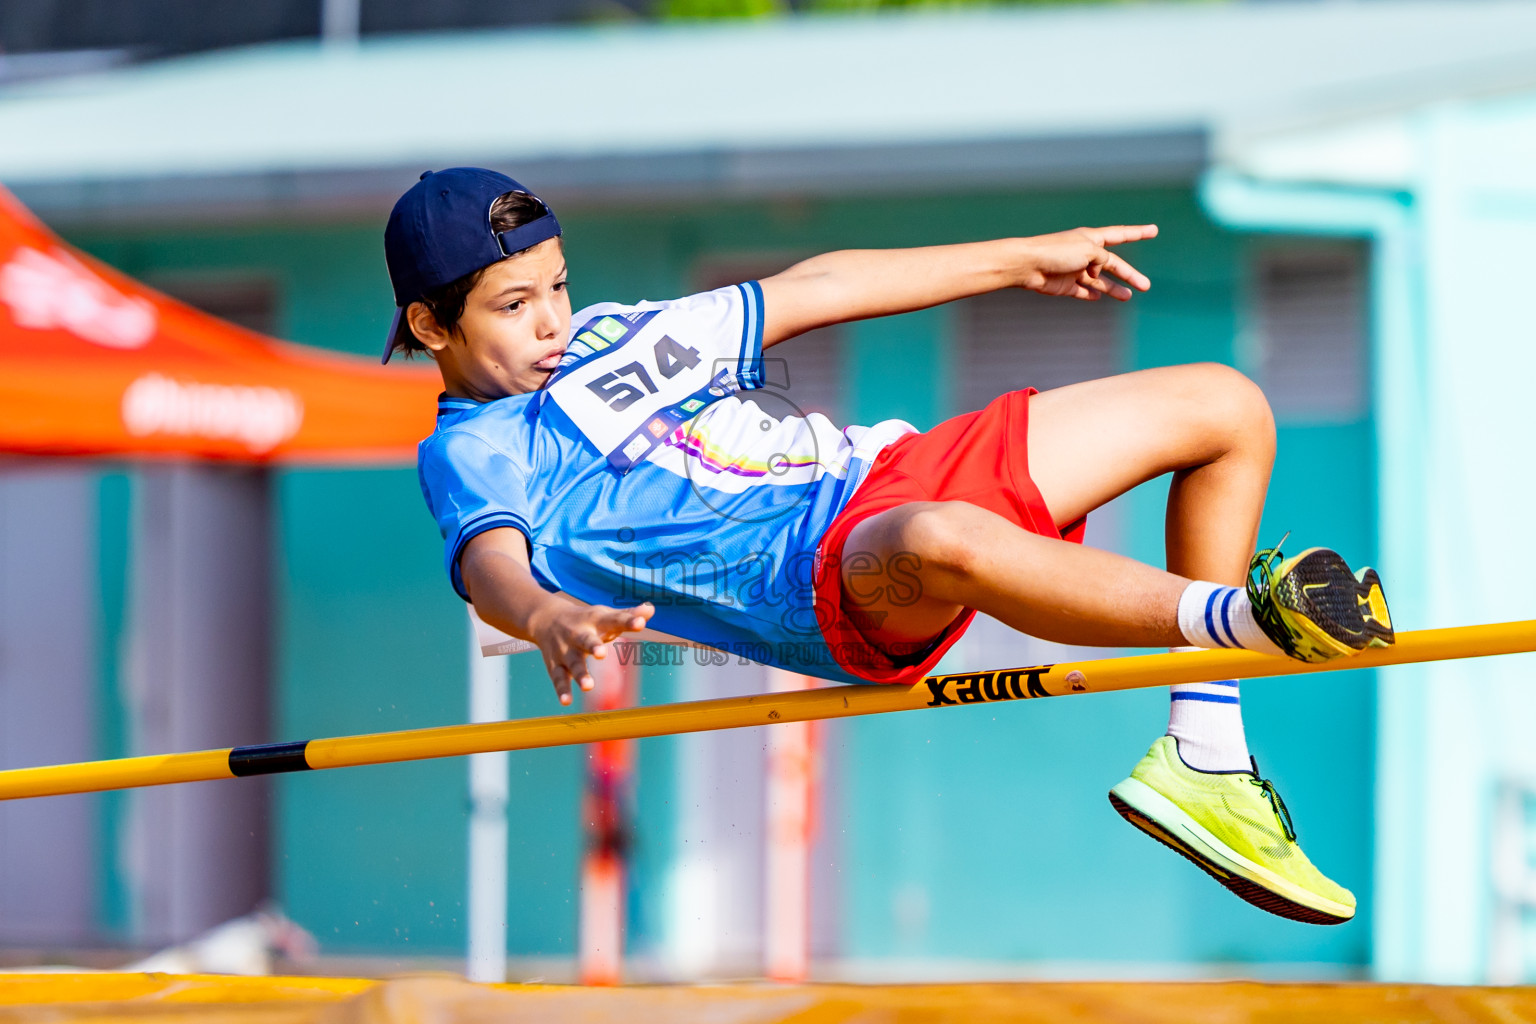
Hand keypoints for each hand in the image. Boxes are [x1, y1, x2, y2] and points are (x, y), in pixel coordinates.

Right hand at [528, 601, 653, 704]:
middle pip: (586, 640)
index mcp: (595, 621)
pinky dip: (561, 690)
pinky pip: (558, 678)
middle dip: (593, 646)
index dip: (628, 621)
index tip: (640, 623)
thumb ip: (627, 615)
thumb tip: (651, 609)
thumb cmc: (585, 619)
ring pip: (572, 663)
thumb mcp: (604, 615)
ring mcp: (565, 651)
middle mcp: (579, 635)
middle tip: (602, 653)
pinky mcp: (555, 665)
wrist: (545, 618)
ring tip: (588, 686)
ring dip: (580, 674)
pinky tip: (566, 702)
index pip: (614, 620)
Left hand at [1014, 225, 1156, 300]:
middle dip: (1130, 274)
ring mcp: (1075, 270)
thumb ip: (1102, 259)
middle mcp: (1084, 254)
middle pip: (1113, 264)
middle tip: (1146, 286)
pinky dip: (1089, 294)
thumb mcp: (1088, 250)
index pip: (1121, 235)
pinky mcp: (1064, 285)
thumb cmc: (1057, 252)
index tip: (1154, 230)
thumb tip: (1099, 274)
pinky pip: (1081, 291)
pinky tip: (1097, 297)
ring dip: (1114, 288)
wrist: (1027, 265)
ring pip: (1099, 281)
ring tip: (1128, 297)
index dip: (1138, 233)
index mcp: (1091, 239)